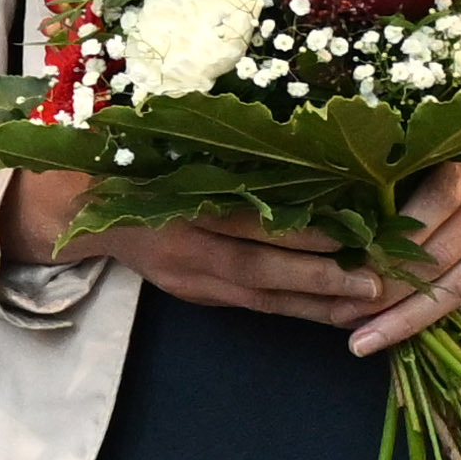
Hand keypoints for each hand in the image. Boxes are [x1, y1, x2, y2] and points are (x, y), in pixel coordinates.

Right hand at [6, 168, 385, 330]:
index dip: (302, 232)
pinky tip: (338, 312)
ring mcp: (190, 281)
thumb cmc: (140, 165)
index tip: (357, 230)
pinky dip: (299, 310)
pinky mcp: (198, 297)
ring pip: (262, 299)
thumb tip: (308, 147)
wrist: (83, 212)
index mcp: (178, 208)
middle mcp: (184, 251)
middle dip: (320, 279)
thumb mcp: (174, 150)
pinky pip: (257, 307)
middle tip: (376, 284)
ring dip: (318, 306)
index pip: (249, 223)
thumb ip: (229, 157)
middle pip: (260, 270)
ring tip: (369, 307)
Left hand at [352, 90, 460, 355]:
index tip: (334, 273)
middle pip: (436, 254)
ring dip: (409, 315)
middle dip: (384, 293)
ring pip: (460, 279)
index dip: (380, 251)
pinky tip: (409, 321)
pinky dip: (444, 303)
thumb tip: (367, 218)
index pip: (422, 213)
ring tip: (365, 338)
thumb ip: (433, 169)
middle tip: (337, 319)